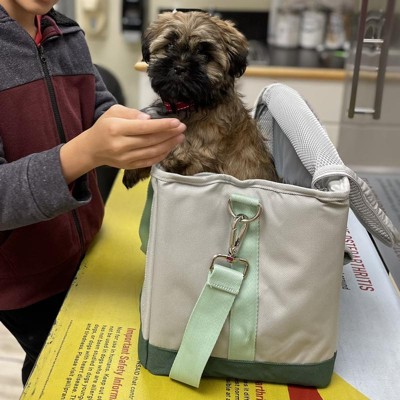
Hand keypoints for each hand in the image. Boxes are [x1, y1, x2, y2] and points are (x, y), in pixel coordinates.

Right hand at [60, 105, 185, 183]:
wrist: (92, 149)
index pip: (144, 128)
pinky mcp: (130, 166)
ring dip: (169, 145)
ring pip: (152, 152)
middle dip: (169, 134)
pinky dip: (162, 155)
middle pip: (151, 140)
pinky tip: (170, 147)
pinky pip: (149, 161)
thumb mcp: (113, 112)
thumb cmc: (104, 127)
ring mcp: (126, 158)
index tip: (177, 122)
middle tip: (182, 128)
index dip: (162, 125)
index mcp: (116, 129)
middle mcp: (121, 145)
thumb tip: (149, 119)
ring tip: (180, 137)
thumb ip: (132, 113)